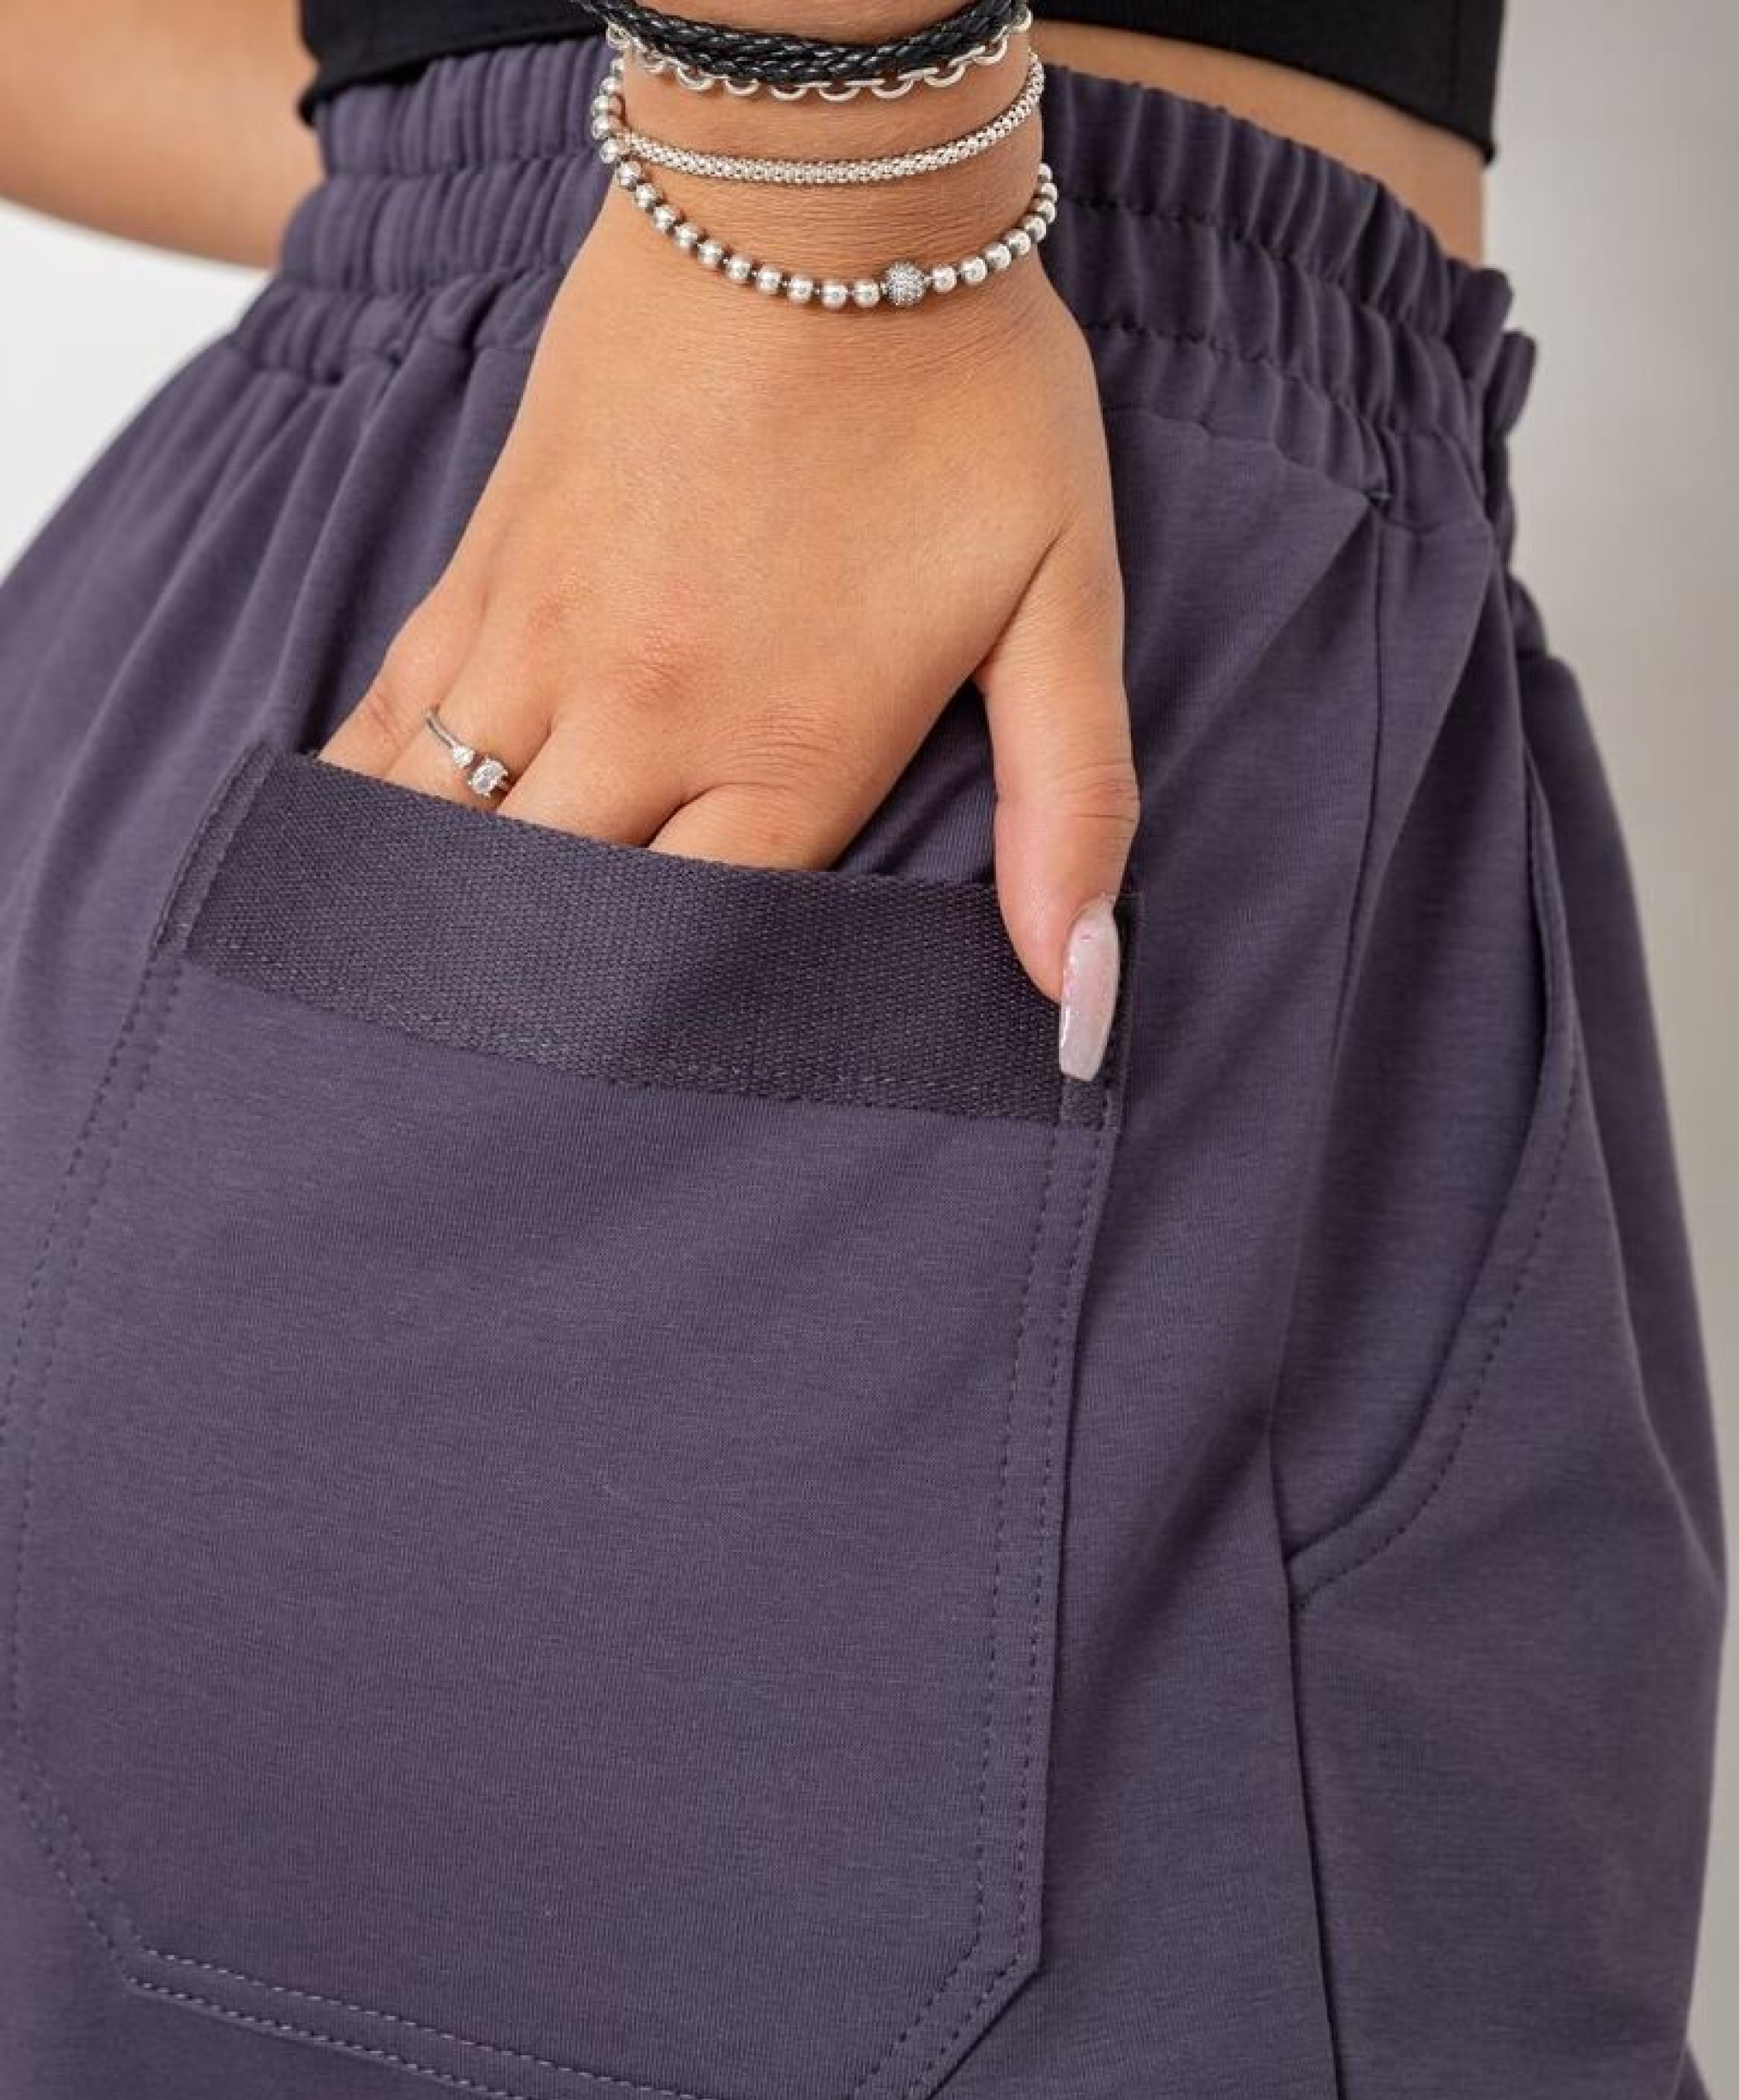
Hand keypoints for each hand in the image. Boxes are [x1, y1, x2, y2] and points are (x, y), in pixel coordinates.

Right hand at [323, 55, 1136, 1076]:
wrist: (817, 192)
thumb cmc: (961, 397)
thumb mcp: (1061, 600)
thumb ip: (1070, 806)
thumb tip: (1080, 994)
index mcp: (787, 748)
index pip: (702, 960)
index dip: (676, 1047)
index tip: (646, 1121)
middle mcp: (644, 714)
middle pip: (554, 927)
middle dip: (534, 1027)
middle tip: (502, 1122)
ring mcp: (543, 638)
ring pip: (444, 838)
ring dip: (430, 939)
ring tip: (405, 1033)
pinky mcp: (486, 564)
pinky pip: (390, 716)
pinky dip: (370, 807)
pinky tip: (349, 874)